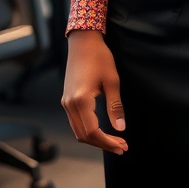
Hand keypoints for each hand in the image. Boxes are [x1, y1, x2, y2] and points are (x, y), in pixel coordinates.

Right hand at [61, 30, 127, 154]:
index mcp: (81, 100)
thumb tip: (121, 128)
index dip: (108, 142)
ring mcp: (66, 102)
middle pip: (84, 135)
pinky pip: (76, 122)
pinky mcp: (66, 99)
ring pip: (78, 131)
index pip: (93, 132)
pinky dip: (88, 130)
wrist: (83, 41)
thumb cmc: (99, 57)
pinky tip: (102, 130)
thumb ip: (115, 107)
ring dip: (95, 139)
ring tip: (115, 141)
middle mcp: (69, 104)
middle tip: (122, 147)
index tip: (122, 146)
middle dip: (103, 144)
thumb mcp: (112, 81)